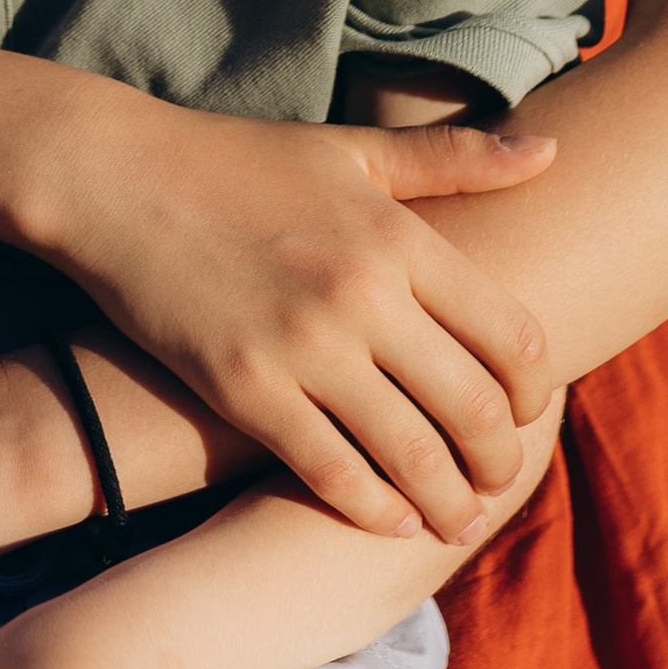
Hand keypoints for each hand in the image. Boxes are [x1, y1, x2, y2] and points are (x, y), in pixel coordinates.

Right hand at [38, 108, 557, 542]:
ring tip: (455, 519)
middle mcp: (363, 295)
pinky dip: (374, 508)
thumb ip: (454, 159)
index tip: (525, 409)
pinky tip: (388, 516)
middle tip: (497, 478)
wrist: (113, 178)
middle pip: (474, 409)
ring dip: (448, 502)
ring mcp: (303, 347)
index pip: (511, 336)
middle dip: (499, 460)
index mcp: (398, 237)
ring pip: (412, 455)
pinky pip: (332, 472)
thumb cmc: (234, 160)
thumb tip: (554, 149)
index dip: (534, 390)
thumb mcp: (349, 151)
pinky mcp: (244, 388)